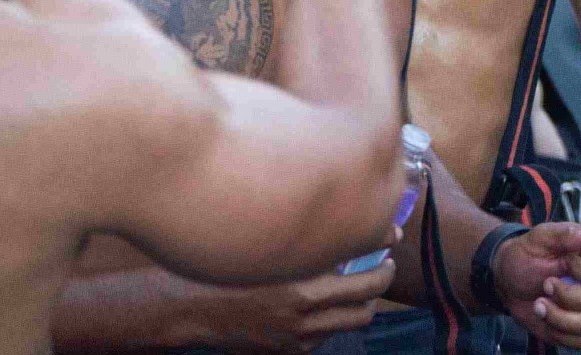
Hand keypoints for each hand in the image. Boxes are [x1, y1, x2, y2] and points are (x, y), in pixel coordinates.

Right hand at [181, 260, 395, 349]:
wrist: (191, 307)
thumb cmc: (231, 267)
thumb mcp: (276, 252)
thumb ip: (315, 250)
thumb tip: (354, 237)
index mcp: (302, 291)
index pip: (366, 285)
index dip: (384, 270)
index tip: (389, 255)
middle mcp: (301, 321)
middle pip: (363, 313)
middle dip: (375, 292)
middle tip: (377, 271)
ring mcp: (292, 341)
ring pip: (344, 326)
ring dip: (353, 308)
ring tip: (349, 286)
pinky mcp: (283, 353)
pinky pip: (319, 338)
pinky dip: (326, 321)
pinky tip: (316, 303)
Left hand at [492, 222, 580, 348]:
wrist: (513, 283)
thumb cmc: (528, 256)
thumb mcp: (540, 239)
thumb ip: (566, 235)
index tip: (558, 267)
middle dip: (568, 300)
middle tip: (544, 289)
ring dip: (562, 320)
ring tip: (540, 306)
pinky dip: (564, 336)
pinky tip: (548, 321)